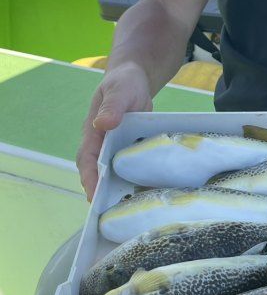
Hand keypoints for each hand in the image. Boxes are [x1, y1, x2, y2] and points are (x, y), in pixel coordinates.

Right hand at [76, 63, 152, 200]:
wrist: (136, 80)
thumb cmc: (124, 83)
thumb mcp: (119, 91)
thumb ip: (112, 106)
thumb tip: (103, 124)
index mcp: (93, 132)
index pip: (87, 159)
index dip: (89, 179)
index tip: (94, 197)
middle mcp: (102, 144)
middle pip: (98, 173)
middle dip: (103, 193)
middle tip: (113, 214)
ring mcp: (116, 148)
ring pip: (115, 173)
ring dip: (121, 190)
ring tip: (134, 211)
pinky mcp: (131, 150)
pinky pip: (132, 167)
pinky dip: (138, 179)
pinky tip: (152, 192)